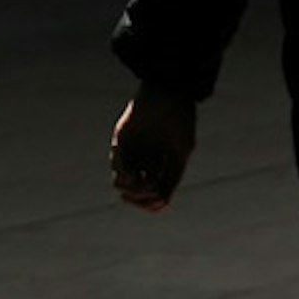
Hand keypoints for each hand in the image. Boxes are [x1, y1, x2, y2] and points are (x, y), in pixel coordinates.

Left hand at [109, 84, 195, 210]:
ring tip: (142, 182)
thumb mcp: (181, 153)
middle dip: (142, 200)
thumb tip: (162, 203)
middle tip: (150, 191)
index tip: (159, 201)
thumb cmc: (179, 120)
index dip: (152, 205)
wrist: (167, 93)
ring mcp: (131, 152)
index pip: (151, 195)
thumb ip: (171, 178)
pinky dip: (125, 177)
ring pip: (123, 185)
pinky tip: (134, 175)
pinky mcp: (120, 142)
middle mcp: (144, 161)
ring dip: (132, 192)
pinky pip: (117, 167)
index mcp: (160, 164)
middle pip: (136, 194)